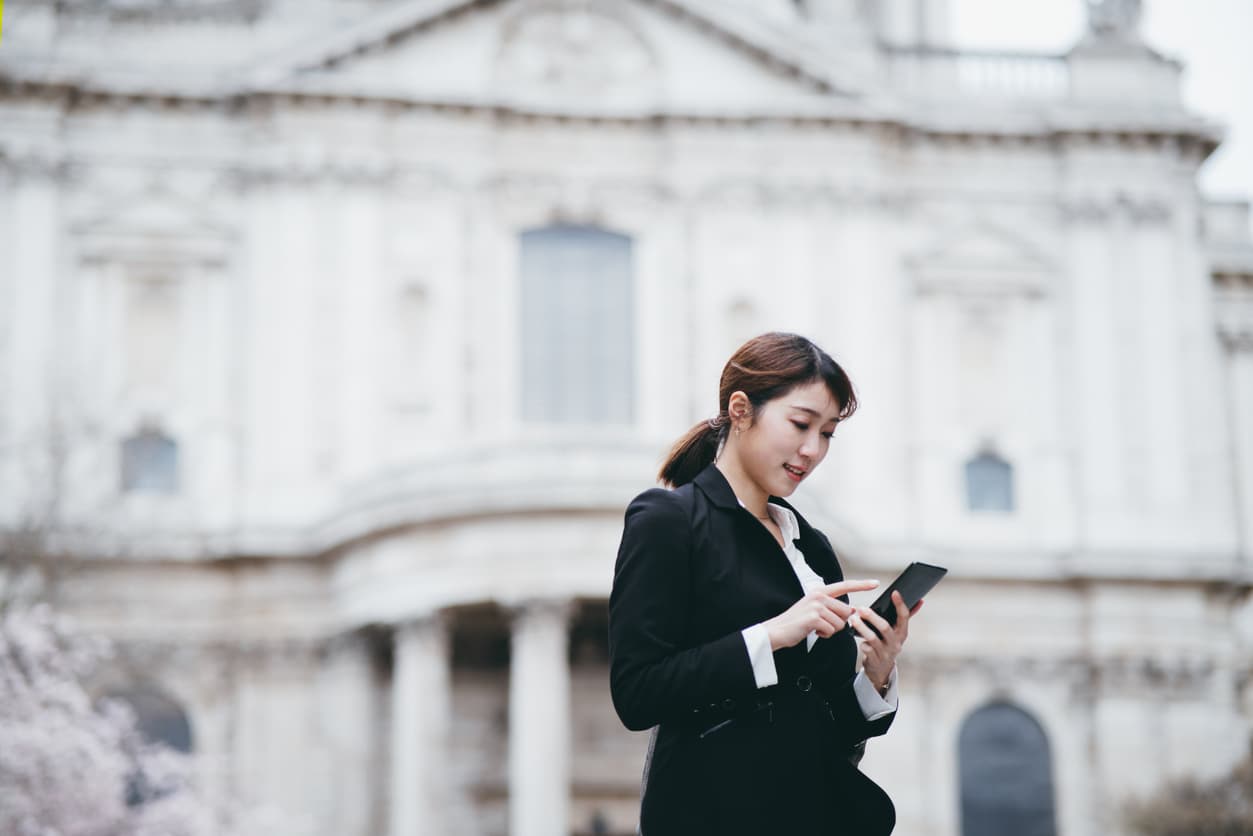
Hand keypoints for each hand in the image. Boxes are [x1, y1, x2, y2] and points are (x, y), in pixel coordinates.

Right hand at [764, 579, 879, 650]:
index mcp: (820, 591)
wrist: (778, 630)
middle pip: (846, 611)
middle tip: (822, 624)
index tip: (875, 583)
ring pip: (841, 622)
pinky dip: (825, 634)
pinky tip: (813, 631)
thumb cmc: (797, 623)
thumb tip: (852, 612)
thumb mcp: (815, 610)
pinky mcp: (814, 617)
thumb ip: (832, 608)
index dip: (861, 584)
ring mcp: (817, 605)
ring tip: (816, 627)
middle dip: (838, 622)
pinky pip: (832, 630)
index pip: (845, 586)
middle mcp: (819, 595)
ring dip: (831, 630)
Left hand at [850, 591, 922, 690]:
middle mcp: (896, 643)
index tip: (894, 593)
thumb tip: (920, 600)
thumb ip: (904, 617)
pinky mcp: (875, 660)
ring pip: (873, 638)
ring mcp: (885, 653)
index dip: (900, 605)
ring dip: (862, 627)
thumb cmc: (888, 644)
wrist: (881, 669)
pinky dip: (861, 642)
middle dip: (873, 617)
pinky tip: (855, 635)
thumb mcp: (898, 632)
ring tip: (853, 619)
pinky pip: (866, 649)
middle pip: (885, 628)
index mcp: (902, 633)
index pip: (904, 617)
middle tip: (861, 608)